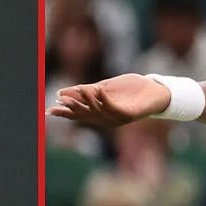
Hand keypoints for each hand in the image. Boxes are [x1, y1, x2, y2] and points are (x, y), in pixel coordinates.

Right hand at [45, 73, 171, 126]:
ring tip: (79, 89)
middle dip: (71, 110)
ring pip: (98, 112)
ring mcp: (117, 118)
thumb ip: (87, 90)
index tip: (49, 111)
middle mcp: (107, 119)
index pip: (78, 114)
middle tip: (58, 104)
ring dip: (88, 100)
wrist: (156, 91)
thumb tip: (64, 91)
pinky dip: (104, 99)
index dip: (64, 113)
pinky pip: (113, 108)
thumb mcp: (106, 87)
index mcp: (100, 112)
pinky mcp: (128, 115)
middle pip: (85, 116)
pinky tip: (98, 90)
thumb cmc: (132, 89)